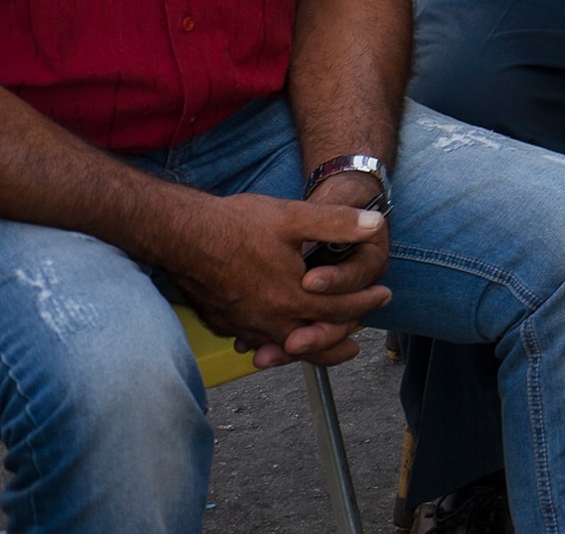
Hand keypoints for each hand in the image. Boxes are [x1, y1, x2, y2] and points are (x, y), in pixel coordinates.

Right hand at [162, 192, 390, 369]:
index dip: (367, 302)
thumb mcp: (293, 216)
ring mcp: (244, 326)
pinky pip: (258, 342)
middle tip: (358, 341)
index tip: (384, 296)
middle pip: (316, 341)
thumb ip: (337, 223)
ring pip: (285, 348)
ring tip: (323, 348)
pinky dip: (275, 345)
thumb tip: (375, 223)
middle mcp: (269, 321)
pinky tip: (278, 339)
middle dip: (342, 338)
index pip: (342, 309)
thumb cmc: (236, 225)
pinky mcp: (225, 324)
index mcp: (292, 298)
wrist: (180, 236)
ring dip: (309, 348)